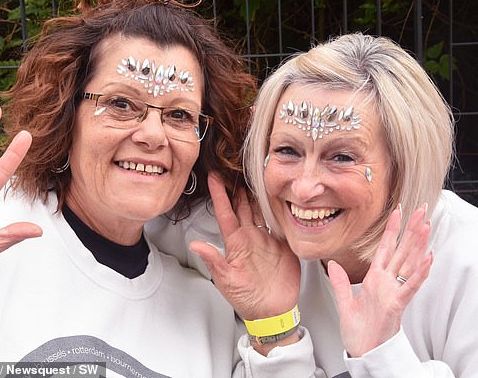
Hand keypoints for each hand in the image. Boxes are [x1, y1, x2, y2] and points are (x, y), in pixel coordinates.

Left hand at [189, 173, 300, 320]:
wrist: (272, 311)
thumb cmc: (246, 299)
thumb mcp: (227, 281)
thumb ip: (214, 261)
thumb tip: (195, 245)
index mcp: (235, 244)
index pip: (225, 213)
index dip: (219, 195)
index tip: (213, 177)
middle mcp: (250, 238)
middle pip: (243, 206)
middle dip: (238, 187)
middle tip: (235, 166)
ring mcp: (266, 240)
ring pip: (260, 211)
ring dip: (257, 194)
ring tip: (255, 175)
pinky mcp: (282, 244)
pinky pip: (280, 222)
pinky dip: (279, 209)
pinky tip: (278, 196)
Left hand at [328, 205, 432, 356]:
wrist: (363, 353)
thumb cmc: (359, 333)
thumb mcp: (345, 303)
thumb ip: (340, 282)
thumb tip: (333, 264)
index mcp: (375, 280)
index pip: (385, 249)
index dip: (392, 230)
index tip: (397, 211)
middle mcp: (387, 283)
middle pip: (402, 251)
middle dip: (411, 230)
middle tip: (422, 209)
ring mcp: (394, 292)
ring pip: (409, 264)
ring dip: (419, 245)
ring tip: (427, 226)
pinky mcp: (397, 304)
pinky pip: (409, 285)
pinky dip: (419, 272)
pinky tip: (428, 258)